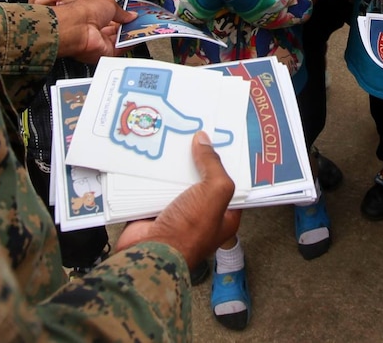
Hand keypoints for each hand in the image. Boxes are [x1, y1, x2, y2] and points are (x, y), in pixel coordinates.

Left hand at [53, 0, 135, 64]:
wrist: (76, 27)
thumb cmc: (84, 11)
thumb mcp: (108, 3)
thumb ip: (122, 11)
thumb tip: (131, 14)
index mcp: (94, 14)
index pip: (112, 16)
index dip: (123, 15)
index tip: (134, 15)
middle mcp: (96, 29)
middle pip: (117, 29)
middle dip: (129, 25)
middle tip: (140, 21)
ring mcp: (100, 41)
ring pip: (120, 39)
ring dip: (131, 34)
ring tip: (142, 28)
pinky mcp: (105, 52)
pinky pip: (121, 49)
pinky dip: (130, 43)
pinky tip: (138, 37)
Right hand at [116, 131, 241, 266]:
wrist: (151, 252)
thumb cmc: (190, 229)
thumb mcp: (215, 193)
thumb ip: (213, 165)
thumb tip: (204, 139)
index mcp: (224, 215)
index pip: (230, 184)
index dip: (228, 162)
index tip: (222, 137)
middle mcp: (202, 214)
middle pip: (202, 179)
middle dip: (197, 158)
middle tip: (194, 130)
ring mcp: (177, 213)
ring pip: (177, 181)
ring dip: (174, 164)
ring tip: (172, 135)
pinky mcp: (154, 210)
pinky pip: (155, 186)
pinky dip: (154, 173)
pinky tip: (152, 152)